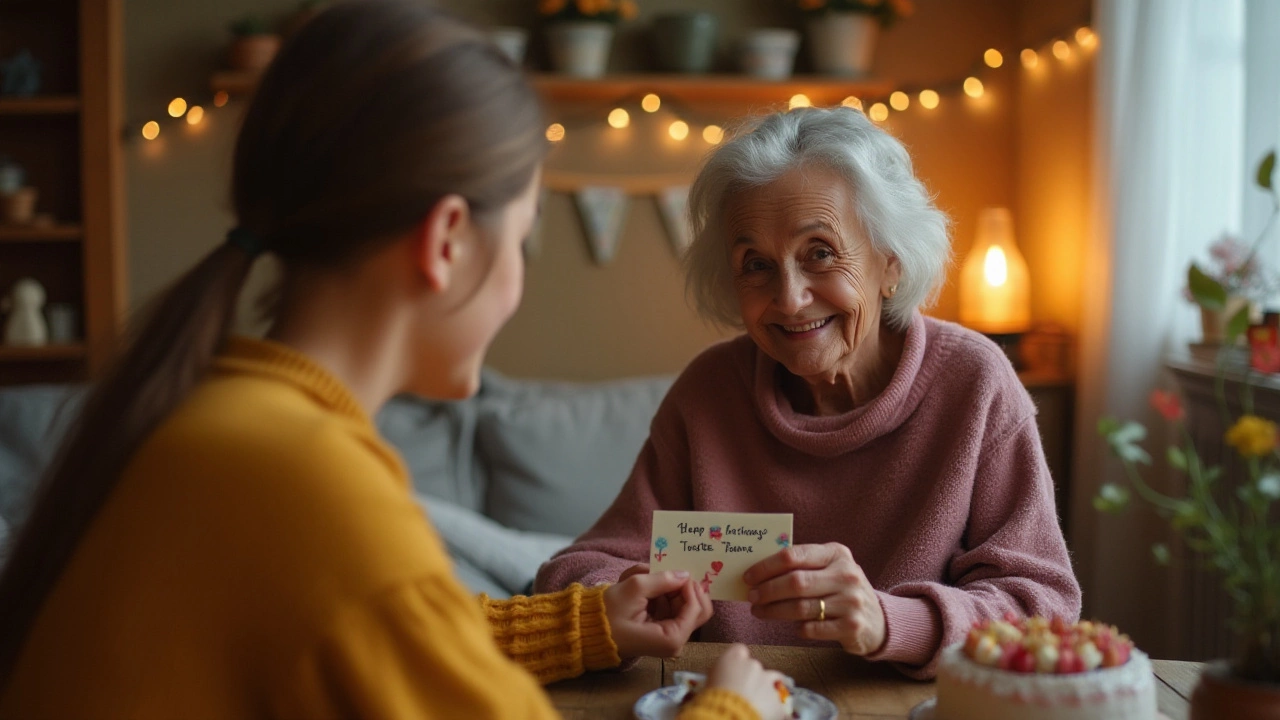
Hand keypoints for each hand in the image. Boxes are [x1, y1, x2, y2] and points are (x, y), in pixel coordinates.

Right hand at [604, 570, 712, 658]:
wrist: (586, 631)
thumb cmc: (606, 614)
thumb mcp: (634, 589)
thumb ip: (662, 579)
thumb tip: (684, 574)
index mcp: (672, 638)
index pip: (696, 607)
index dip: (688, 585)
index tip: (673, 570)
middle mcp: (675, 640)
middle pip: (696, 606)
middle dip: (679, 585)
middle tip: (661, 572)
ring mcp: (668, 634)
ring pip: (682, 602)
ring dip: (664, 585)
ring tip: (640, 576)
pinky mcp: (661, 628)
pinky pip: (669, 605)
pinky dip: (657, 591)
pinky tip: (639, 584)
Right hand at [703, 644, 788, 719]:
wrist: (727, 716)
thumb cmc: (711, 699)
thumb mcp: (708, 682)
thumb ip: (719, 675)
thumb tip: (720, 678)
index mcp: (732, 659)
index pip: (739, 650)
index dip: (739, 660)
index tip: (736, 669)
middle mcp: (752, 665)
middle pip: (754, 667)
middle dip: (751, 678)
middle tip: (742, 691)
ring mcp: (767, 682)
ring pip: (771, 681)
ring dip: (764, 690)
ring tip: (758, 703)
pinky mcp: (776, 701)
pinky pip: (775, 704)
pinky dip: (770, 709)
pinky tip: (762, 715)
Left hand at [743, 542, 885, 655]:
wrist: (877, 620)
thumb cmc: (840, 589)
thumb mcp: (829, 568)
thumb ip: (802, 565)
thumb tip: (757, 572)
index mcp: (836, 553)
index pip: (794, 555)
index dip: (766, 566)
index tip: (748, 576)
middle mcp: (847, 574)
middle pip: (796, 582)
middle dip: (767, 590)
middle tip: (751, 596)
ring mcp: (851, 601)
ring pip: (801, 607)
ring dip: (774, 611)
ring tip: (758, 611)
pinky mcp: (852, 626)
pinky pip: (812, 628)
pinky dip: (797, 628)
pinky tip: (791, 626)